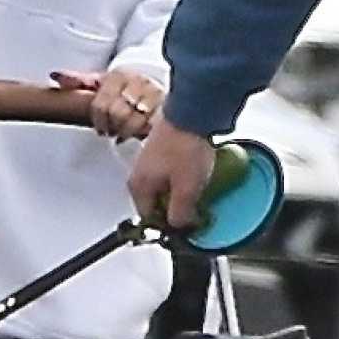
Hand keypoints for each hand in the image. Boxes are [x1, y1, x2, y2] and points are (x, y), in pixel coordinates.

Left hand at [51, 67, 163, 142]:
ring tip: (122, 132)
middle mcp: (137, 81)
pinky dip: (141, 133)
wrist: (152, 84)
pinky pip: (150, 125)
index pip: (101, 104)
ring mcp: (154, 93)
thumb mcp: (99, 82)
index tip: (100, 127)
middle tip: (111, 130)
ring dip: (125, 131)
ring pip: (133, 120)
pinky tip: (138, 134)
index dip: (98, 120)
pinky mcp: (167, 107)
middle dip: (111, 126)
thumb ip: (77, 81)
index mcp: (118, 75)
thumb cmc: (122, 87)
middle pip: (116, 113)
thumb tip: (55, 75)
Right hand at [128, 113, 215, 231]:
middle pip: (157, 202)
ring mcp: (151, 159)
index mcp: (139, 186)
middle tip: (195, 209)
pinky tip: (198, 173)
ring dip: (182, 192)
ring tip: (200, 190)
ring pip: (165, 186)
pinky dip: (184, 177)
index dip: (168, 225)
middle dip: (176, 208)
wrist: (193, 111)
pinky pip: (172, 172)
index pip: (149, 218)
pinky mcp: (164, 148)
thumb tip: (178, 226)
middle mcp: (140, 173)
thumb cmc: (185, 147)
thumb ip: (180, 214)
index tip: (185, 225)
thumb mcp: (186, 190)